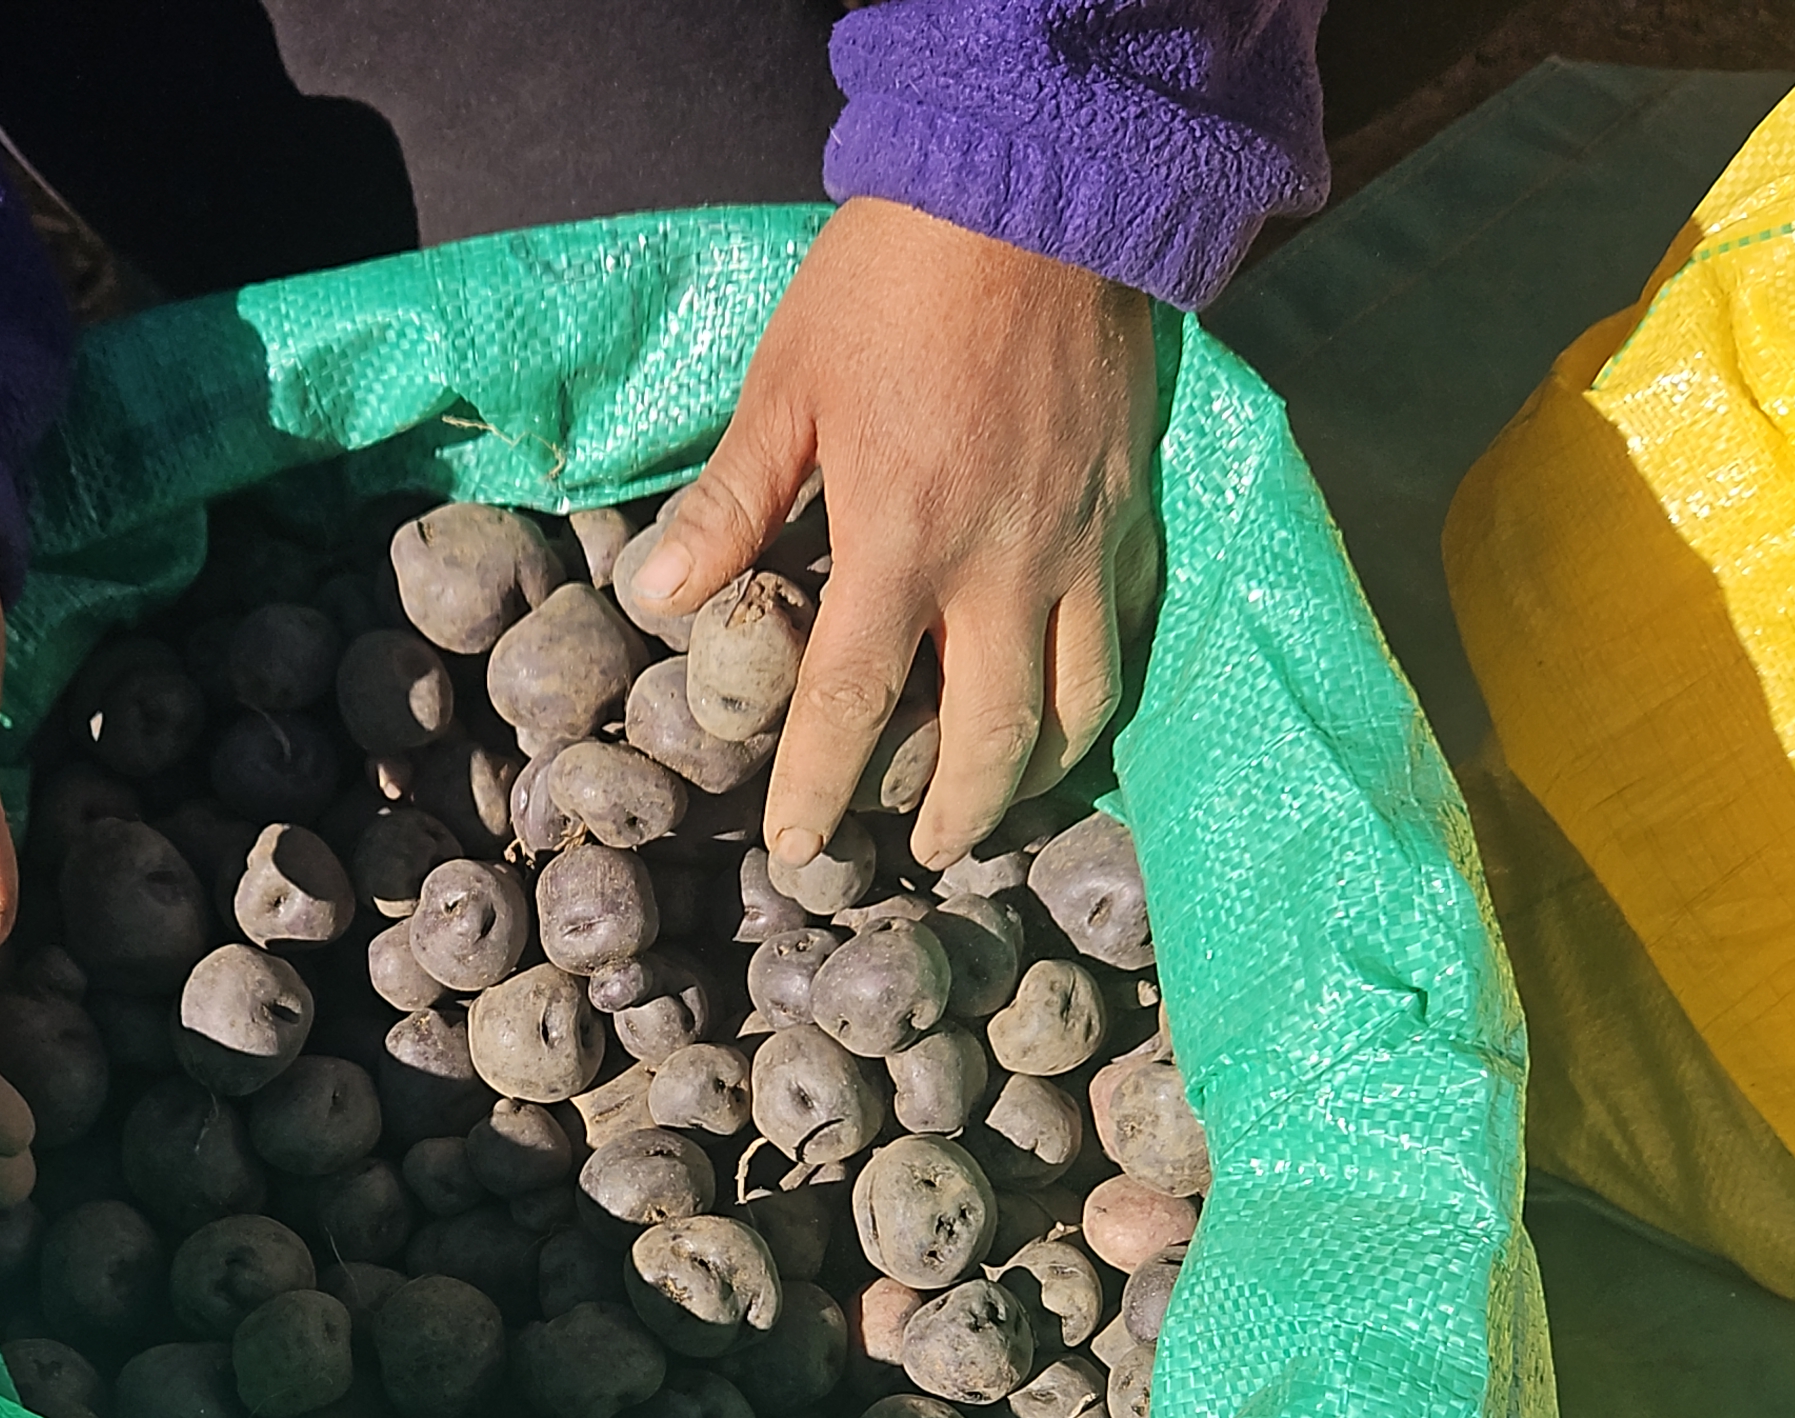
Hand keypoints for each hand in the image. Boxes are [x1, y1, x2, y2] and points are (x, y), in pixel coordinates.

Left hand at [628, 197, 1157, 872]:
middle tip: (921, 849)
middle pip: (992, 736)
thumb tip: (662, 596)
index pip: (856, 701)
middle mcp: (1004, 564)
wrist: (1037, 192)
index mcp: (903, 540)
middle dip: (954, 812)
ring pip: (1080, 701)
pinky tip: (1074, 704)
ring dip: (1040, 770)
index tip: (798, 845)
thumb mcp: (787, 384)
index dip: (821, 785)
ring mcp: (1081, 542)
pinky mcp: (1132, 507)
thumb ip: (731, 501)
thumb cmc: (892, 283)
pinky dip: (1100, 685)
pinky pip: (1128, 627)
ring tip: (1001, 800)